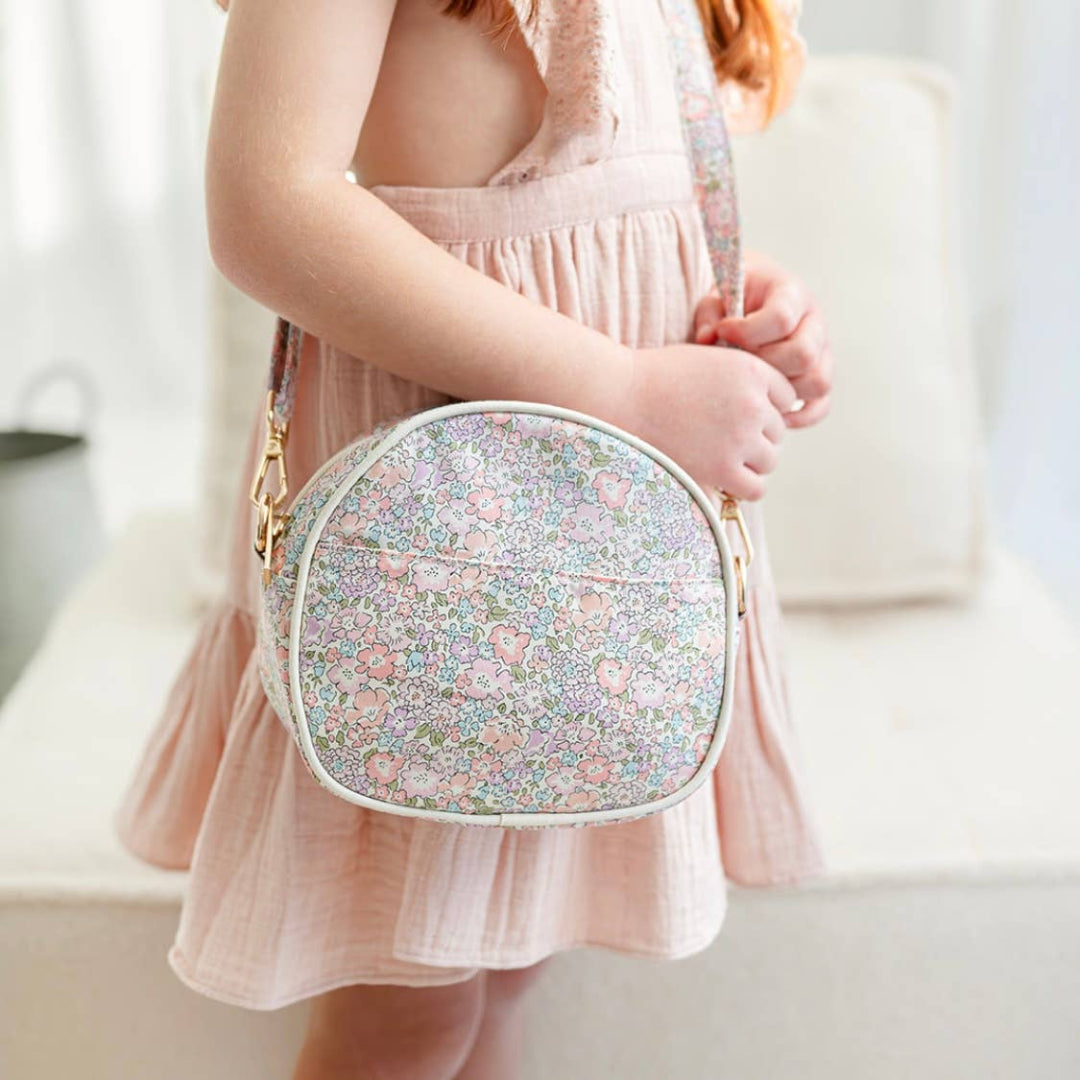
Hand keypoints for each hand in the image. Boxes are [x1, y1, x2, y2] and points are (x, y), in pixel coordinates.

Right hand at [621, 342, 797, 501]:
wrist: (622, 396)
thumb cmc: (657, 378)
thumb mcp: (709, 361)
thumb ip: (742, 380)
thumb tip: (767, 410)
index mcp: (752, 371)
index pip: (787, 398)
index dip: (764, 406)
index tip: (736, 412)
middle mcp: (753, 404)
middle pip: (778, 432)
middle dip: (755, 435)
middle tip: (721, 436)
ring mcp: (740, 438)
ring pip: (770, 460)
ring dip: (749, 461)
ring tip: (720, 456)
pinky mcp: (723, 468)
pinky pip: (755, 488)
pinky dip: (742, 486)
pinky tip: (721, 476)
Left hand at [693, 252, 832, 428]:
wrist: (748, 306)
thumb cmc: (731, 303)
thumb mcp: (716, 299)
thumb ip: (709, 316)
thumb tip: (707, 338)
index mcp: (791, 294)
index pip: (782, 318)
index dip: (748, 330)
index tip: (722, 330)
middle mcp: (814, 323)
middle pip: (803, 354)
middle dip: (764, 365)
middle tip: (738, 364)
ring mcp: (822, 352)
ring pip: (817, 381)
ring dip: (781, 391)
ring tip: (752, 385)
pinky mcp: (819, 377)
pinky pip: (821, 404)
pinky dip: (798, 416)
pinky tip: (768, 411)